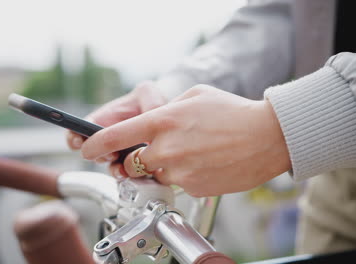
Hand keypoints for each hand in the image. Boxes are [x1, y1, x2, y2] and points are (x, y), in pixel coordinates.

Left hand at [80, 85, 290, 196]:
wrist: (268, 137)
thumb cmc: (233, 112)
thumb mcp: (195, 96)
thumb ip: (166, 110)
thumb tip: (152, 124)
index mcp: (163, 121)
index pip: (116, 137)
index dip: (95, 145)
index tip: (87, 149)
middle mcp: (167, 148)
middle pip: (131, 164)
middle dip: (136, 159)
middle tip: (153, 150)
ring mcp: (181, 171)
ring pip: (155, 176)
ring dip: (163, 167)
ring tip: (190, 153)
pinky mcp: (195, 188)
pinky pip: (178, 184)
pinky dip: (185, 176)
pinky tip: (204, 163)